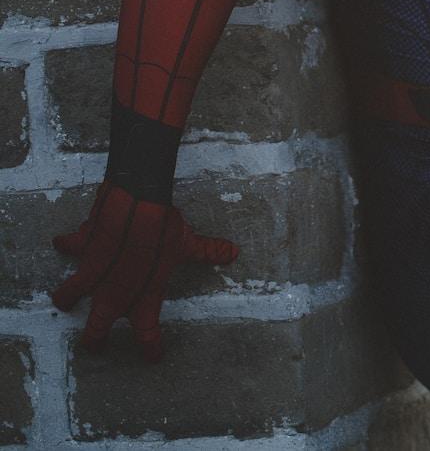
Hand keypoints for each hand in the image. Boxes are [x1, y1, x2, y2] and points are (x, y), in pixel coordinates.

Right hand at [51, 180, 239, 362]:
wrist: (137, 206)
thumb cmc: (165, 229)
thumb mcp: (188, 243)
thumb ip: (207, 252)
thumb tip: (232, 253)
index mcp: (143, 294)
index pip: (147, 330)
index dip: (150, 346)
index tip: (152, 357)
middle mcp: (115, 290)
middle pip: (97, 326)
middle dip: (94, 339)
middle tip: (93, 346)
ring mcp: (94, 271)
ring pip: (71, 293)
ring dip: (67, 297)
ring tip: (64, 302)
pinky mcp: (82, 247)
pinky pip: (70, 246)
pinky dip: (67, 243)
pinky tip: (63, 242)